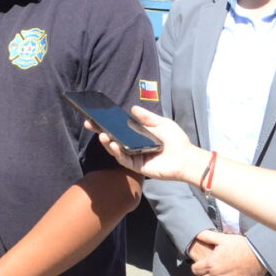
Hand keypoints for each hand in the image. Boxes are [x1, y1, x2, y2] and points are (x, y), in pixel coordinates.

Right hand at [86, 106, 207, 183]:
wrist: (186, 157)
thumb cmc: (176, 140)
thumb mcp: (162, 123)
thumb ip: (147, 117)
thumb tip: (132, 108)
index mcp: (137, 135)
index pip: (118, 128)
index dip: (106, 123)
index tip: (95, 116)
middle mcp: (132, 145)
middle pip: (112, 138)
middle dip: (100, 131)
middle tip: (89, 123)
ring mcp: (133, 156)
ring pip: (115, 149)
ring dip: (107, 142)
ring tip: (102, 135)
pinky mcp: (136, 166)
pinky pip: (123, 159)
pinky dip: (117, 152)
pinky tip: (114, 145)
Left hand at [191, 232, 268, 275]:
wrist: (259, 255)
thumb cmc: (241, 246)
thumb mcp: (223, 238)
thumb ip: (208, 236)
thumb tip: (197, 234)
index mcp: (211, 264)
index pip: (195, 270)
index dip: (197, 266)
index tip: (201, 264)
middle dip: (203, 275)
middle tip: (208, 270)